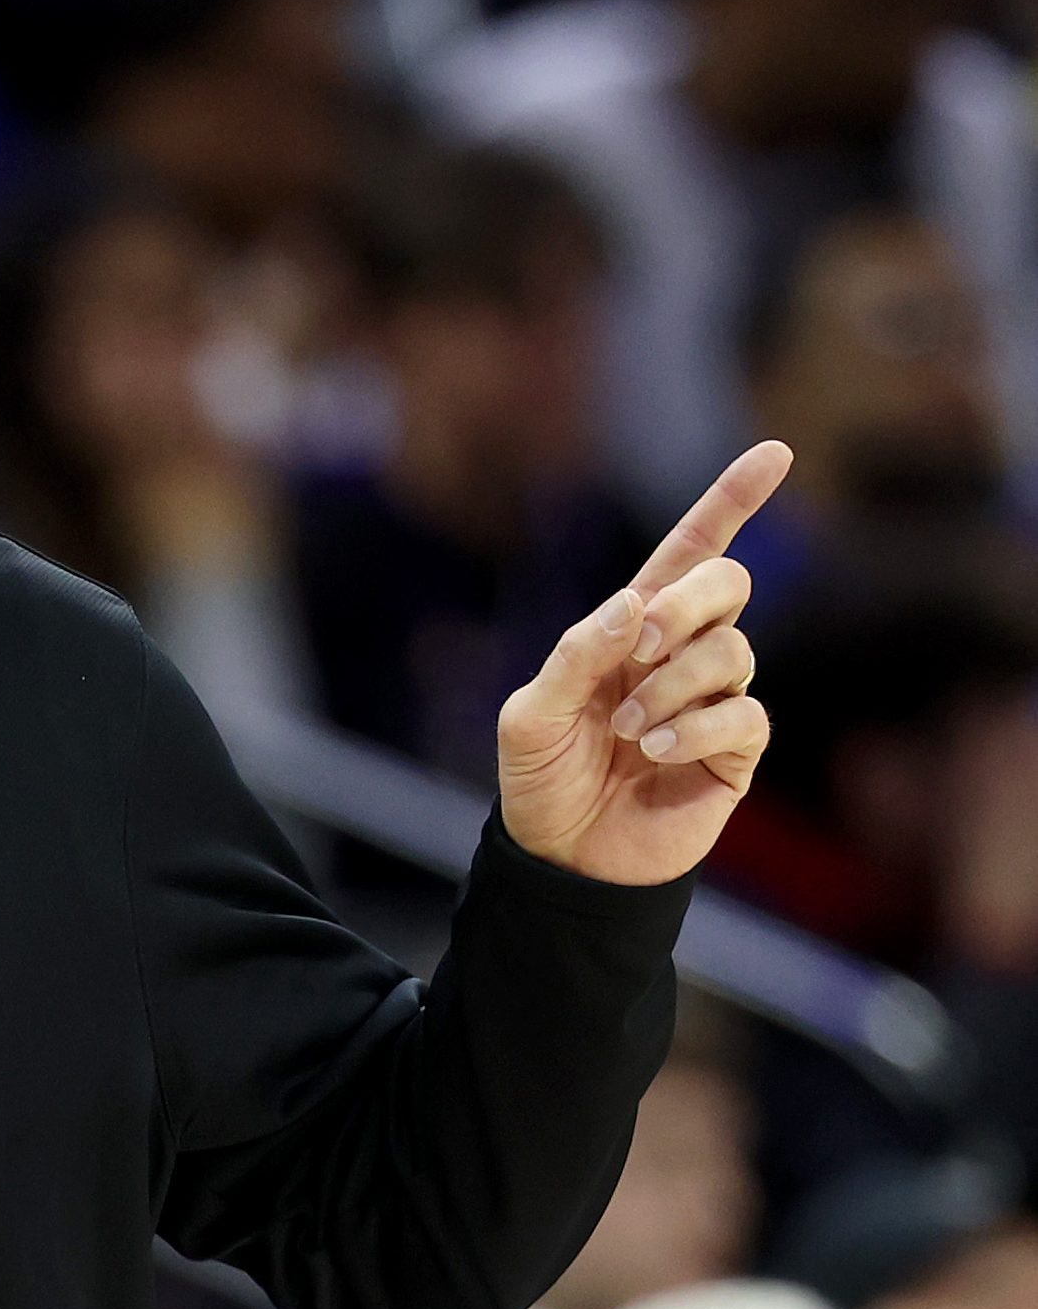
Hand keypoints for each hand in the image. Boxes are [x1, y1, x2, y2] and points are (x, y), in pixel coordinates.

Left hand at [498, 442, 791, 884]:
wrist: (560, 855)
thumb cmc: (541, 777)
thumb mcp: (533, 712)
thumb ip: (578, 654)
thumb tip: (635, 606)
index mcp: (631, 629)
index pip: (690, 552)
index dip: (732, 501)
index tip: (776, 453)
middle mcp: (681, 654)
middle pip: (728, 585)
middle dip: (689, 602)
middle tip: (642, 642)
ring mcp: (713, 701)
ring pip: (733, 652)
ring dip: (676, 683)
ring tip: (631, 729)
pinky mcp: (735, 752)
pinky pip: (745, 715)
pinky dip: (698, 726)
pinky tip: (659, 751)